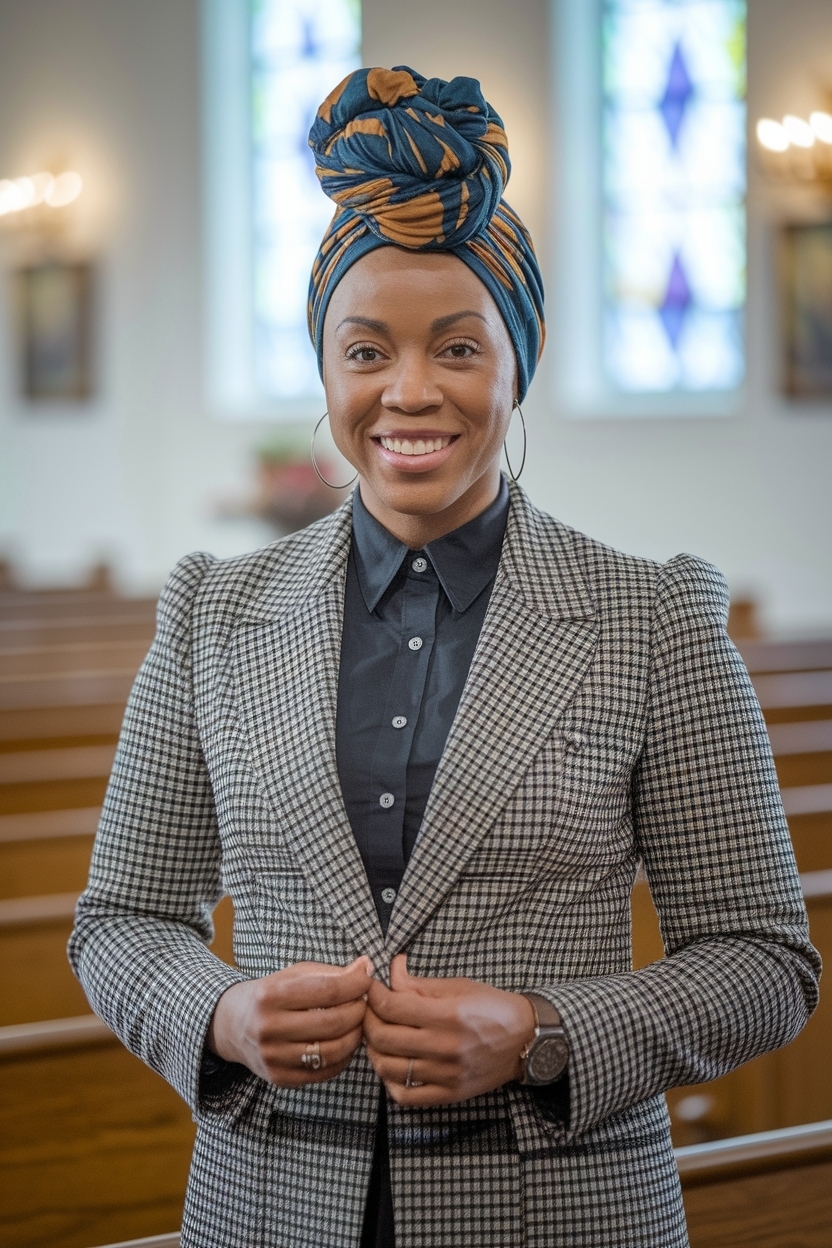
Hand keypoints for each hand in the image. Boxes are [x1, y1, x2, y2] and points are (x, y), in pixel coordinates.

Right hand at [208, 956, 372, 1085]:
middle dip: (359, 1011)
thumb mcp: (294, 975)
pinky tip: (345, 1042)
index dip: (355, 984)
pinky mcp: (279, 1078)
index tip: (368, 978)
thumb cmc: (272, 994)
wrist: (234, 1025)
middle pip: (332, 1022)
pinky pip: (324, 1071)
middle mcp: (268, 1028)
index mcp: (271, 995)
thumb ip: (330, 973)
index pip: (326, 990)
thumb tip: (366, 967)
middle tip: (365, 1003)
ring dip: (356, 1036)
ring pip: (332, 1051)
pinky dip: (343, 1057)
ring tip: (359, 1023)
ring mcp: (272, 1057)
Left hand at [363, 954, 535, 1106]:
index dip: (374, 995)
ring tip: (379, 1036)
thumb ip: (419, 984)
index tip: (372, 988)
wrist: (525, 1039)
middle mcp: (445, 1047)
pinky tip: (393, 1065)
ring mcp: (446, 1075)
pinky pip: (405, 1096)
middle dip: (368, 1019)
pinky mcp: (449, 1094)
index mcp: (448, 1015)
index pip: (392, 1006)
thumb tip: (391, 972)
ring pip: (388, 1068)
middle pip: (383, 1037)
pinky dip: (390, 1082)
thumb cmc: (491, 1007)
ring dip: (374, 1050)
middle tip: (371, 1010)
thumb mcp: (458, 986)